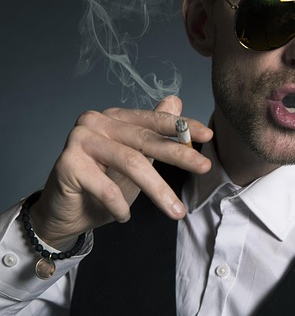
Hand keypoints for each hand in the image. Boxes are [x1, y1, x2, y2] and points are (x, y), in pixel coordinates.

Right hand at [29, 96, 212, 248]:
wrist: (64, 213)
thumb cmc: (103, 185)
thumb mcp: (136, 159)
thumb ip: (153, 133)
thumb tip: (176, 100)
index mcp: (115, 118)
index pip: (154, 120)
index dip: (182, 127)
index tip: (208, 135)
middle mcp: (96, 122)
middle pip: (146, 140)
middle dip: (179, 155)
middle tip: (204, 167)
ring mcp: (79, 140)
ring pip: (131, 163)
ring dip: (158, 190)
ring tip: (176, 212)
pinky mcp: (67, 163)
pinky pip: (105, 186)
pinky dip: (119, 205)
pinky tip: (124, 216)